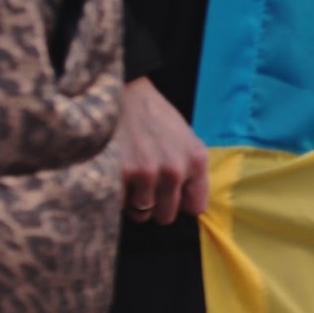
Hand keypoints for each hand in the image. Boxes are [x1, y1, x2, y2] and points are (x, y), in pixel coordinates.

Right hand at [116, 78, 209, 224]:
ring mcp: (147, 174)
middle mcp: (175, 170)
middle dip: (156, 206)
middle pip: (166, 216)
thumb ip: (193, 172)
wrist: (126, 96)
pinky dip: (117, 196)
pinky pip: (120, 206)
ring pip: (141, 214)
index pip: (195, 207)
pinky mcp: (119, 176)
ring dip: (135, 202)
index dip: (181, 204)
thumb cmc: (157, 119)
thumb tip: (192, 209)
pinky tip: (118, 174)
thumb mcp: (187, 139)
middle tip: (147, 186)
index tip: (172, 197)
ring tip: (132, 177)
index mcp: (196, 160)